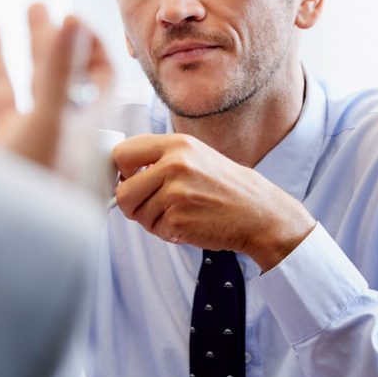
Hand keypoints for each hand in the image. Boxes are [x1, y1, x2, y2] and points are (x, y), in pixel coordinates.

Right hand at [0, 3, 112, 171]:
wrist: (8, 249)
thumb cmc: (40, 187)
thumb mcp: (54, 120)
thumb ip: (63, 70)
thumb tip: (76, 18)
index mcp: (76, 122)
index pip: (96, 78)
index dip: (90, 47)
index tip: (73, 19)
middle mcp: (48, 133)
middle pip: (49, 78)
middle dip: (43, 40)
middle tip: (35, 4)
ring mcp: (12, 149)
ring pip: (4, 97)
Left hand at [112, 133, 315, 268]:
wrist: (259, 213)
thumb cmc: (224, 186)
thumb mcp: (195, 157)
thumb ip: (160, 159)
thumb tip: (118, 172)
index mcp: (177, 144)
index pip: (123, 153)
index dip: (121, 172)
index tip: (129, 181)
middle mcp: (175, 164)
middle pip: (123, 191)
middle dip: (132, 204)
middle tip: (152, 206)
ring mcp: (177, 192)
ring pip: (137, 214)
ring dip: (153, 220)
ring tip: (180, 213)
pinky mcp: (179, 219)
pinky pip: (155, 230)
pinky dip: (167, 232)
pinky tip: (188, 224)